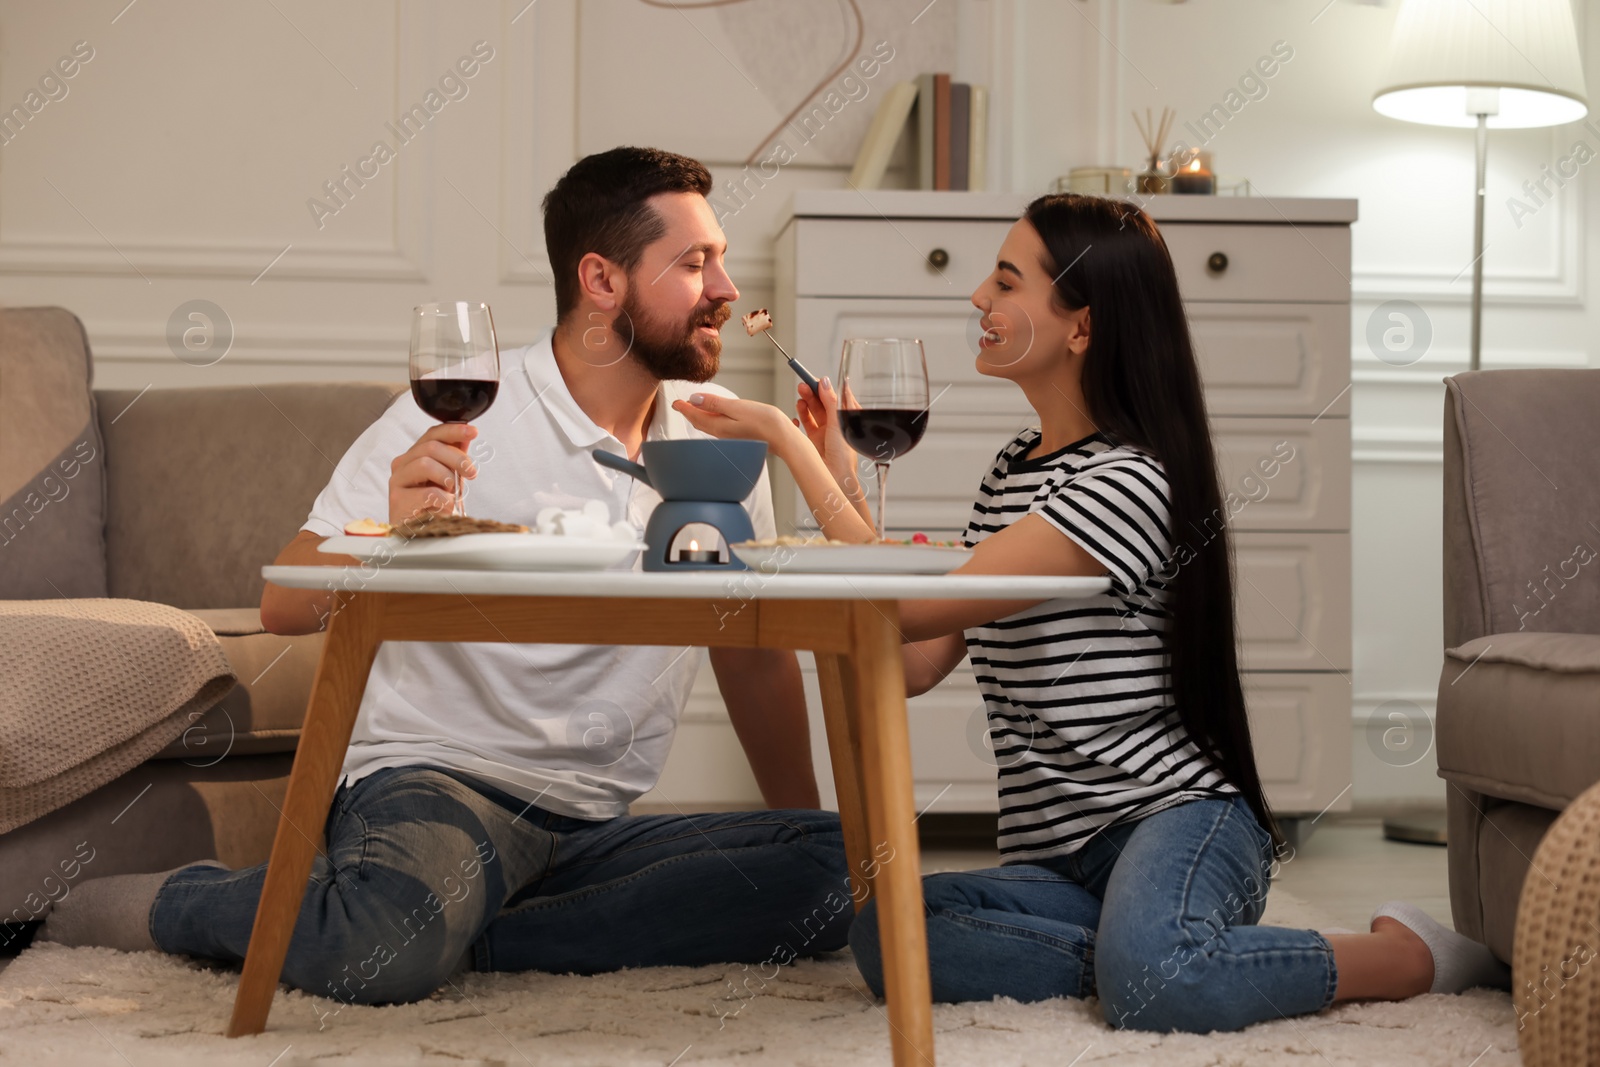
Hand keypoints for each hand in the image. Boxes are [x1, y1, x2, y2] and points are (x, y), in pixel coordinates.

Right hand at [389, 423, 476, 523]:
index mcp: (414, 456)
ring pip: (425, 463)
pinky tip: (445, 507)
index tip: (474, 432)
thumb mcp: (449, 478)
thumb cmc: (435, 506)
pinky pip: (428, 492)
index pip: (432, 434)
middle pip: (430, 447)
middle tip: (471, 473)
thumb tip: (466, 434)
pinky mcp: (398, 500)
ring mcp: (397, 481)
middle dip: (457, 458)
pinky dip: (444, 499)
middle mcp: (402, 465)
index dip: (453, 430)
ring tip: (453, 493)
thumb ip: (454, 457)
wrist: (422, 535)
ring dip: (447, 478)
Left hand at [670, 392, 801, 452]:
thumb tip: (694, 399)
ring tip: (694, 407)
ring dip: (700, 415)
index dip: (683, 408)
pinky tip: (715, 414)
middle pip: (700, 422)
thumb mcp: (737, 408)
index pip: (695, 416)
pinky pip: (718, 426)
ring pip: (708, 424)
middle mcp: (722, 434)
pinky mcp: (738, 435)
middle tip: (680, 404)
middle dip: (689, 412)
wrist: (783, 438)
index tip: (675, 401)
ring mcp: (730, 436)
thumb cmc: (764, 421)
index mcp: (719, 426)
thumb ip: (715, 404)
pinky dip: (711, 419)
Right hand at [795, 376, 864, 504]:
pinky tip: (796, 419)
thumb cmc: (844, 454)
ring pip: (812, 413)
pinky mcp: (813, 441)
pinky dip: (799, 420)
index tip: (815, 379)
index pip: (834, 396)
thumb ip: (830, 400)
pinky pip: (804, 426)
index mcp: (846, 417)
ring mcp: (824, 432)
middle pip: (821, 403)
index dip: (824, 387)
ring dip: (805, 404)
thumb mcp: (838, 422)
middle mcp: (835, 424)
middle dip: (812, 394)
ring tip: (800, 399)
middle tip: (802, 386)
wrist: (836, 477)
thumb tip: (824, 382)